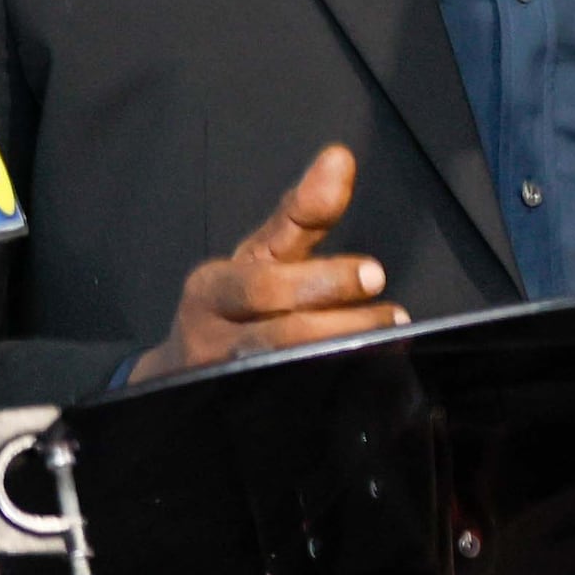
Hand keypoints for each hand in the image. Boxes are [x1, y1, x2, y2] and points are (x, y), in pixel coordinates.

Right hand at [130, 144, 409, 380]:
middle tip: (393, 315)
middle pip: (279, 336)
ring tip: (389, 343)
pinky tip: (367, 382)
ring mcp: (224, 383)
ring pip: (285, 374)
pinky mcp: (243, 417)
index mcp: (212, 289)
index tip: (374, 273)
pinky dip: (330, 394)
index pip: (265, 284)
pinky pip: (289, 407)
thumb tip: (340, 157)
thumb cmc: (234, 304)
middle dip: (342, 324)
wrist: (181, 373)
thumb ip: (301, 214)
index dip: (321, 280)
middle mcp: (211, 338)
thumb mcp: (260, 255)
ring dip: (343, 359)